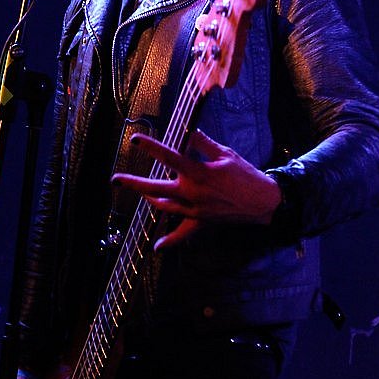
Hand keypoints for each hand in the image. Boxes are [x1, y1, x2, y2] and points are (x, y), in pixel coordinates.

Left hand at [112, 129, 280, 249]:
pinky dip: (170, 240)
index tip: (134, 140)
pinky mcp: (201, 221)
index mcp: (198, 172)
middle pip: (155, 187)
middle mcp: (192, 192)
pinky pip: (182, 233)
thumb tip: (188, 131)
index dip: (150, 147)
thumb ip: (203, 143)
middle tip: (115, 180)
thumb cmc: (245, 175)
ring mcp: (195, 209)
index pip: (168, 157)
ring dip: (149, 198)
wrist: (263, 202)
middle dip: (133, 183)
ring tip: (141, 192)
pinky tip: (158, 246)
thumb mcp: (225, 154)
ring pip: (164, 206)